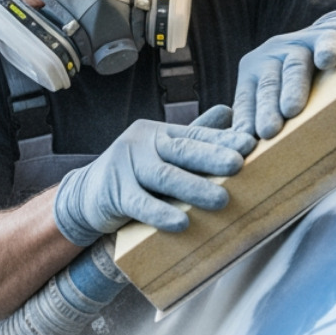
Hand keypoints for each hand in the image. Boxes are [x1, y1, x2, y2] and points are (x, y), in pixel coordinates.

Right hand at [53, 105, 256, 245]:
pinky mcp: (114, 193)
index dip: (222, 140)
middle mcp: (142, 143)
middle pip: (181, 150)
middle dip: (212, 157)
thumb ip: (195, 137)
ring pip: (164, 177)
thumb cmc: (135, 176)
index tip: (250, 145)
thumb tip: (230, 111)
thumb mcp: (163, 154)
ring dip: (194, 189)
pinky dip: (161, 214)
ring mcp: (126, 166)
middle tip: (239, 165)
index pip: (195, 135)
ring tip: (221, 200)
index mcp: (159, 133)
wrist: (85, 196)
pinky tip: (182, 223)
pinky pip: (140, 204)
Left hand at [232, 9, 335, 138]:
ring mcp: (301, 43)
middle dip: (265, 109)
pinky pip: (328, 43)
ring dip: (292, 87)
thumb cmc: (307, 82)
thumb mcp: (282, 96)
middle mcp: (272, 54)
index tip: (242, 145)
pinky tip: (326, 60)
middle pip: (267, 84)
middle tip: (266, 133)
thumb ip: (268, 118)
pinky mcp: (331, 38)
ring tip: (291, 110)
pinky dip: (327, 51)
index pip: (246, 99)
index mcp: (254, 72)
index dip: (245, 122)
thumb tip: (254, 161)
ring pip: (295, 66)